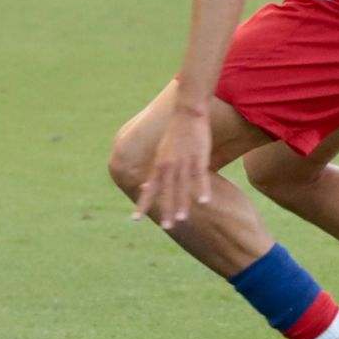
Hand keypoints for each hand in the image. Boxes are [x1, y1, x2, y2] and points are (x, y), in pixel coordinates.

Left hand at [131, 104, 212, 230]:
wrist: (186, 112)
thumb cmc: (176, 132)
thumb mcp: (163, 151)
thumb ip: (159, 167)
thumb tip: (150, 180)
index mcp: (159, 164)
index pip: (149, 188)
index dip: (142, 203)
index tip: (135, 219)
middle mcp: (169, 165)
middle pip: (166, 192)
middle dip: (165, 210)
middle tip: (165, 227)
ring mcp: (184, 162)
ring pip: (182, 187)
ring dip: (182, 204)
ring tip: (182, 219)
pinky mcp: (199, 157)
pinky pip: (200, 177)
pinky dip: (202, 190)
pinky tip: (204, 202)